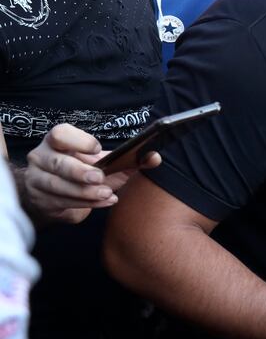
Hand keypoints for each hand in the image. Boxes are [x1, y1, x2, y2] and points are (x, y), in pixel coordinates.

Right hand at [20, 124, 159, 225]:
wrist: (55, 193)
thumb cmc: (82, 171)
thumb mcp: (104, 163)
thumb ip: (128, 160)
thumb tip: (154, 157)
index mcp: (57, 142)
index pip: (60, 134)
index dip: (78, 141)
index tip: (96, 148)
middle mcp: (43, 158)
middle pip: (57, 163)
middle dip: (79, 172)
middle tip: (100, 178)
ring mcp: (38, 179)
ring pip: (58, 186)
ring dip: (85, 192)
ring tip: (107, 194)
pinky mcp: (42, 200)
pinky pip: (63, 202)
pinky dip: (86, 204)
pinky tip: (103, 202)